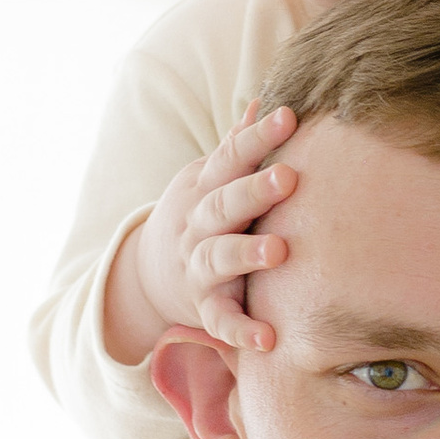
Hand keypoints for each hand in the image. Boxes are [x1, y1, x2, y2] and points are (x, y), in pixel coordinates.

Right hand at [104, 110, 297, 367]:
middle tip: (288, 177)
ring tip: (279, 251)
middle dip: (253, 191)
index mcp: (204, 189)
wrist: (150, 275)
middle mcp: (197, 226)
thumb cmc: (201, 217)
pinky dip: (240, 330)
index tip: (289, 116)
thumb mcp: (210, 179)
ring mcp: (197, 267)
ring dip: (245, 254)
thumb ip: (237, 148)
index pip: (229, 158)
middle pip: (222, 205)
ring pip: (217, 258)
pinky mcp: (204, 307)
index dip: (257, 137)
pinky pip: (220, 320)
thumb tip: (265, 101)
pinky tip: (267, 338)